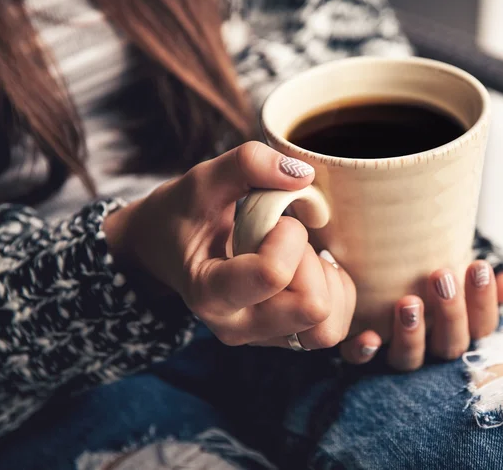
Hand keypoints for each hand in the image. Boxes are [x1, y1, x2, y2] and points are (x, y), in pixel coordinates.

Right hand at [104, 142, 356, 349]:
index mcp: (210, 294)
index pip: (274, 274)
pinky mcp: (285, 339)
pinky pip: (334, 328)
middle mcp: (237, 327)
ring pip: (328, 327)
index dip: (288, 235)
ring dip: (324, 281)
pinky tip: (308, 269)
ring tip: (295, 256)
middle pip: (312, 308)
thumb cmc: (185, 213)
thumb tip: (303, 176)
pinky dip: (334, 293)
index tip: (271, 219)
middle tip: (283, 240)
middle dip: (309, 262)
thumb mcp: (204, 180)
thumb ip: (248, 164)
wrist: (168, 247)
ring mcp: (263, 337)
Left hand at [339, 265, 502, 367]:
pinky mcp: (361, 352)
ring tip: (408, 303)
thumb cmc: (422, 277)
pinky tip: (369, 337)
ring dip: (411, 335)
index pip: (481, 325)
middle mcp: (430, 348)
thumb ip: (477, 280)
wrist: (375, 283)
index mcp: (457, 330)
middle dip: (450, 312)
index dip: (483, 301)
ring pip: (409, 359)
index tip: (479, 266)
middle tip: (441, 276)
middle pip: (450, 345)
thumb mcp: (451, 274)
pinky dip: (364, 352)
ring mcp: (397, 353)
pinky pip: (360, 361)